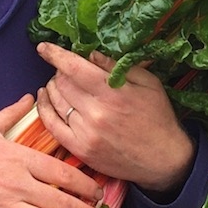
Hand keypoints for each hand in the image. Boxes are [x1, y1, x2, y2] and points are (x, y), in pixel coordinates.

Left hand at [35, 43, 195, 195]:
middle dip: (59, 71)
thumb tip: (91, 53)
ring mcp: (86, 133)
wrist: (163, 160)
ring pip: (55, 101)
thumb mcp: (148, 83)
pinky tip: (44, 97)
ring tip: (58, 82)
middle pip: (62, 82)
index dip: (56, 54)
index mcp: (113, 93)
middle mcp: (96, 112)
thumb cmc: (158, 118)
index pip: (75, 67)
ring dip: (52, 86)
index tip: (44, 47)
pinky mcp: (80, 149)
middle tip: (66, 69)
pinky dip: (44, 108)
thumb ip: (118, 67)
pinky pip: (51, 125)